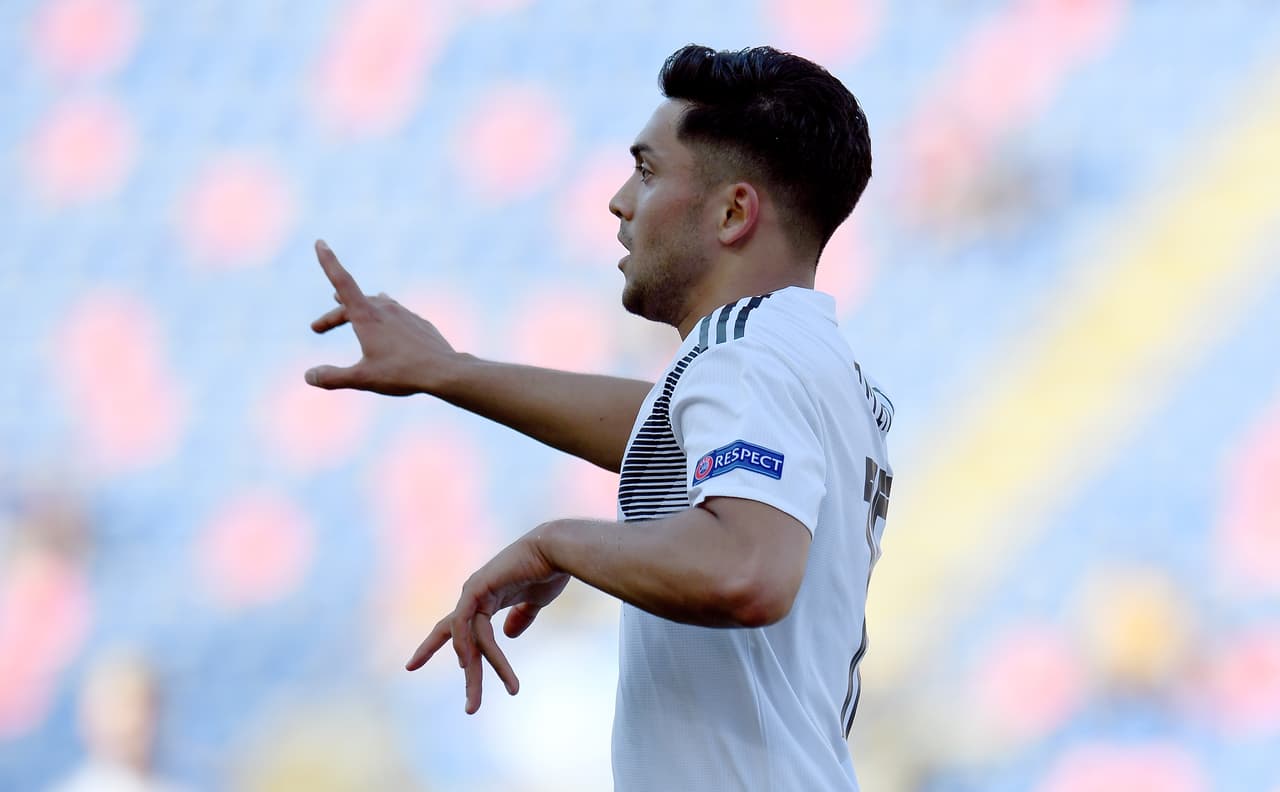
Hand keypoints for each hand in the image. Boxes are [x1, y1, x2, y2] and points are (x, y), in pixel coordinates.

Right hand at [305, 239, 458, 395]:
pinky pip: (397, 314)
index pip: (342, 282)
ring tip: (351, 310)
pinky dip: (384, 317)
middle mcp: (385, 309)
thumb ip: (333, 377)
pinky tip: (389, 323)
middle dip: (334, 315)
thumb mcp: (362, 379)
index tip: (320, 242)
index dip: (329, 262)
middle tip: (317, 328)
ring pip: (377, 304)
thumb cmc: (402, 374)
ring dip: (360, 308)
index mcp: (367, 316)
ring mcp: (405, 314)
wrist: (445, 371)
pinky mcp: (419, 323)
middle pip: (353, 303)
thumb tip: (309, 376)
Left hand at [405, 528, 569, 713]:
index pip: (458, 625)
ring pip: (466, 638)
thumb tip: (508, 636)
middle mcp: (475, 595)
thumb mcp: (534, 602)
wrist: (557, 550)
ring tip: (476, 703)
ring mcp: (474, 591)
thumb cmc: (549, 571)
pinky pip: (466, 623)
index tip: (415, 664)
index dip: (441, 644)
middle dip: (438, 655)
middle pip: (453, 633)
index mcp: (487, 598)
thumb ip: (521, 617)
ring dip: (474, 673)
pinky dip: (464, 643)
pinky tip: (466, 663)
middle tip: (433, 683)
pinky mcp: (478, 587)